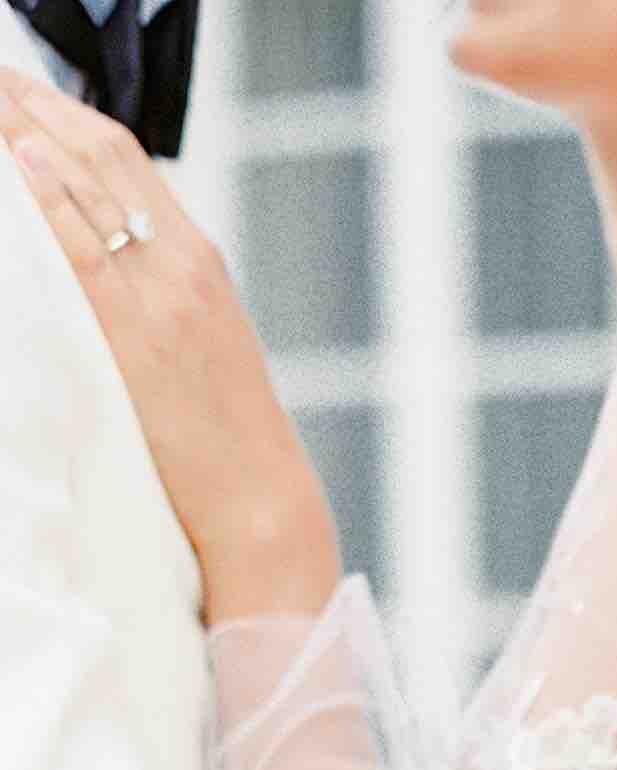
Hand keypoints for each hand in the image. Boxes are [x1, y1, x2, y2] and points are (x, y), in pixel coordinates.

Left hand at [0, 76, 339, 622]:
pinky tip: (21, 160)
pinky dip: (52, 199)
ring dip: (33, 134)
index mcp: (202, 261)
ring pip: (92, 188)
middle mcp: (185, 264)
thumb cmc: (229, 436)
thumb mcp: (205, 343)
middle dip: (43, 105)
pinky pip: (86, 251)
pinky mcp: (139, 337)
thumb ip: (164, 291)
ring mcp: (164, 297)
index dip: (72, 115)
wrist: (260, 498)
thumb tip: (113, 261)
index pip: (131, 162)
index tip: (27, 92)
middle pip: (107, 156)